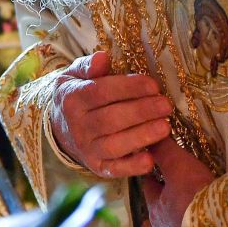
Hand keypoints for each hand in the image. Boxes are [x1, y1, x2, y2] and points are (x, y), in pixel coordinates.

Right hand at [48, 52, 172, 178]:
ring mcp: (87, 149)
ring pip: (114, 145)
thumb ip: (89, 65)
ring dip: (141, 137)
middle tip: (165, 105)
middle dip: (141, 112)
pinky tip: (151, 159)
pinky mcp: (97, 166)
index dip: (128, 89)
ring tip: (165, 127)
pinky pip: (115, 169)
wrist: (62, 127)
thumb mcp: (76, 75)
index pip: (101, 92)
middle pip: (110, 119)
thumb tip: (102, 57)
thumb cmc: (78, 95)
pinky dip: (132, 167)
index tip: (153, 85)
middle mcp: (77, 126)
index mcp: (72, 99)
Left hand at [138, 138, 214, 226]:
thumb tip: (150, 133)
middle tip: (157, 208)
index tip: (150, 175)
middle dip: (155, 214)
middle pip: (153, 221)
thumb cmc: (194, 197)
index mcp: (156, 208)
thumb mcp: (180, 167)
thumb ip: (165, 151)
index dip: (150, 181)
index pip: (149, 190)